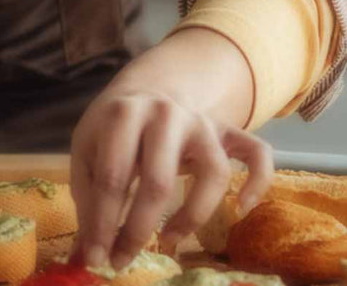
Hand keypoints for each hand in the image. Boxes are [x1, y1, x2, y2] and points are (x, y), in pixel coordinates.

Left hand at [69, 28, 274, 269]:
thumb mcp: (87, 150)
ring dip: (194, 215)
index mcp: (123, 115)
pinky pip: (257, 154)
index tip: (97, 256)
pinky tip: (241, 209)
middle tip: (123, 259)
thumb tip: (87, 254)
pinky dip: (258, 182)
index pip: (113, 177)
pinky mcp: (228, 131)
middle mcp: (166, 115)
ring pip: (214, 172)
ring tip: (169, 239)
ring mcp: (202, 122)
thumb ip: (87, 197)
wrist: (149, 88)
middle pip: (159, 181)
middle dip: (138, 229)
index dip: (103, 222)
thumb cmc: (113, 129)